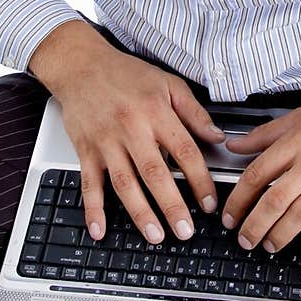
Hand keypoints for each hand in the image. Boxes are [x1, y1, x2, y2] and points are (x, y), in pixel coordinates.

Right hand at [44, 34, 225, 245]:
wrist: (81, 65)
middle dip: (172, 205)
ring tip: (155, 235)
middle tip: (185, 230)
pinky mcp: (85, 150)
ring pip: (124, 183)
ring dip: (140, 213)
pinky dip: (92, 209)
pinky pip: (89, 184)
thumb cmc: (126, 74)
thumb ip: (194, 112)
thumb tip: (218, 137)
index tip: (209, 203)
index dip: (200, 180)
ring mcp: (106, 142)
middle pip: (155, 173)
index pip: (185, 152)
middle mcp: (131, 129)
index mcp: (156, 113)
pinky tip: (100, 229)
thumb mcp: (168, 83)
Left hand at [220, 92, 300, 255]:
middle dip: (254, 225)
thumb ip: (266, 133)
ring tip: (271, 245)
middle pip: (275, 200)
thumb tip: (234, 144)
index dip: (239, 199)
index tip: (231, 215)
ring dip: (281, 236)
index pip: (258, 173)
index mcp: (299, 140)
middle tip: (245, 239)